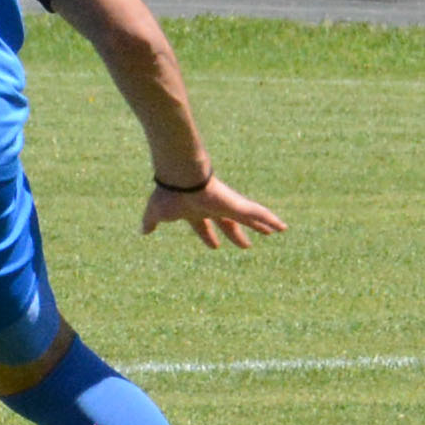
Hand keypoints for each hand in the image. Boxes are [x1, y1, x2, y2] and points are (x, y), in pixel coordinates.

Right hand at [141, 176, 286, 250]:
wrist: (181, 179)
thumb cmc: (169, 195)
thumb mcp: (157, 213)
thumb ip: (151, 222)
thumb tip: (141, 231)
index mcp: (195, 211)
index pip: (204, 226)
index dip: (209, 236)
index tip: (215, 246)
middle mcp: (213, 208)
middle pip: (230, 224)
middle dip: (237, 234)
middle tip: (246, 246)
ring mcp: (227, 206)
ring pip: (249, 218)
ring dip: (262, 226)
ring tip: (277, 232)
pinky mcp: (238, 205)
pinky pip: (259, 214)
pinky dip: (271, 219)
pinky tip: (283, 227)